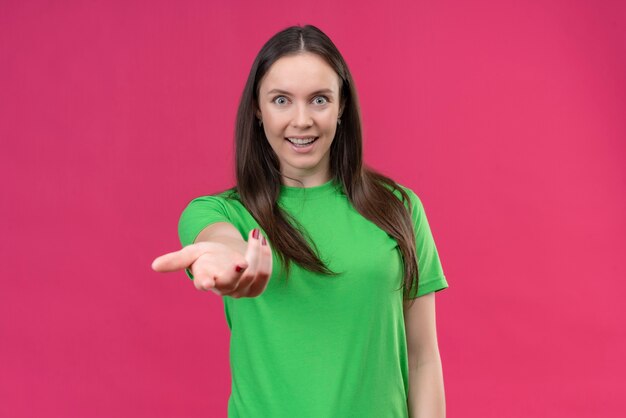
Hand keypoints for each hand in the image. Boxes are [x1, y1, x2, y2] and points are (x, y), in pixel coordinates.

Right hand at [151, 228, 272, 297]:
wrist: (227, 258)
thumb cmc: (207, 256)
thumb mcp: (192, 253)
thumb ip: (176, 260)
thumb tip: (154, 266)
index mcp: (204, 278)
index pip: (203, 282)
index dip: (204, 282)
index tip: (206, 282)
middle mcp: (222, 287)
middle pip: (233, 281)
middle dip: (241, 269)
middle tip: (246, 253)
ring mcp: (239, 290)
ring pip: (253, 275)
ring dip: (256, 253)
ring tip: (256, 233)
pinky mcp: (255, 288)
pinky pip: (265, 276)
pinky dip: (266, 258)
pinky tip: (264, 242)